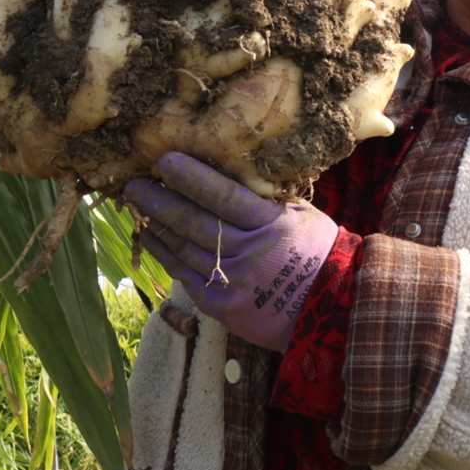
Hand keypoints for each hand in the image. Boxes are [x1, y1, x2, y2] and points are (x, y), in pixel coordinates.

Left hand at [125, 153, 338, 351]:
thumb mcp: (299, 216)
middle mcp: (250, 252)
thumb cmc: (316, 252)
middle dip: (160, 201)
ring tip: (138, 208)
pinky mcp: (224, 307)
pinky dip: (167, 256)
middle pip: (195, 223)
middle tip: (134, 185)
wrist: (334, 307)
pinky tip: (152, 238)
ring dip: (157, 227)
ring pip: (185, 250)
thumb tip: (227, 169)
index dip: (192, 179)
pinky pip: (188, 277)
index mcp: (272, 224)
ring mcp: (234, 282)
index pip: (224, 197)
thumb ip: (265, 199)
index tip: (164, 162)